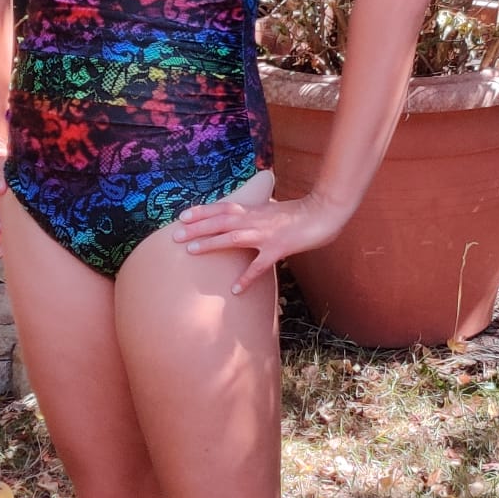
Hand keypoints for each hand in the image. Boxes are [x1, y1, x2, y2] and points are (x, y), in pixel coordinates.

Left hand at [171, 190, 345, 295]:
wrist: (323, 213)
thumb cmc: (299, 212)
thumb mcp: (273, 209)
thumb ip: (257, 213)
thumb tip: (244, 217)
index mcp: (254, 209)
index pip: (222, 208)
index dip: (202, 211)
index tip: (182, 216)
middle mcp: (256, 219)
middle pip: (220, 222)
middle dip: (197, 227)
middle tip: (175, 235)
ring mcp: (266, 234)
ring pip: (233, 238)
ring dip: (212, 244)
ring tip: (192, 251)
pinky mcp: (278, 249)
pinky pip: (259, 266)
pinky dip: (246, 278)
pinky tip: (235, 290)